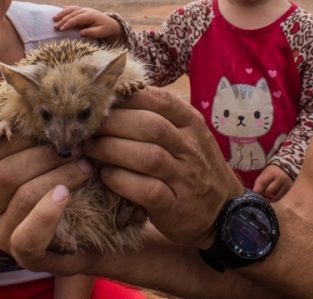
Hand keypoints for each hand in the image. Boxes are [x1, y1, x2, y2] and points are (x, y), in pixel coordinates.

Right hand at [0, 132, 98, 274]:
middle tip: (77, 148)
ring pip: (23, 197)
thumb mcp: (42, 153)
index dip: (22, 136)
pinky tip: (66, 195)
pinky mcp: (24, 255)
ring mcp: (1, 234)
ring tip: (85, 167)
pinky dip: (48, 213)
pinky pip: (28, 235)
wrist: (93, 228)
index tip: (54, 128)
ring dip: (60, 177)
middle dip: (46, 156)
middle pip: (7, 173)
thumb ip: (19, 127)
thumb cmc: (63, 182)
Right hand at [52, 6, 122, 43]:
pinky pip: (73, 8)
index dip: (69, 23)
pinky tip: (61, 9)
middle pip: (72, 14)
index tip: (61, 29)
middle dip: (63, 20)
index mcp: (90, 15)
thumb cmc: (105, 29)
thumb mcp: (101, 32)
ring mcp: (84, 9)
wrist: (111, 23)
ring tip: (54, 18)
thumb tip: (81, 33)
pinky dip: (67, 9)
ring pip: (71, 9)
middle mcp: (86, 10)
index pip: (77, 19)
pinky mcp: (83, 11)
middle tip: (55, 27)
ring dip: (62, 13)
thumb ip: (92, 33)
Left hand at [86, 88, 244, 248]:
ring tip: (90, 150)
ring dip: (112, 150)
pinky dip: (121, 181)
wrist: (225, 213)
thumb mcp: (187, 136)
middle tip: (87, 128)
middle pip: (149, 126)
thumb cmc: (195, 169)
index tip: (102, 102)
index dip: (127, 98)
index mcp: (192, 124)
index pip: (160, 100)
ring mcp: (185, 178)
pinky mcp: (175, 206)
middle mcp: (191, 148)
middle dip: (112, 124)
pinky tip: (105, 176)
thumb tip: (115, 101)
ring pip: (147, 156)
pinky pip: (146, 190)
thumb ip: (159, 118)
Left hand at [253, 165, 293, 201]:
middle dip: (265, 192)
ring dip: (270, 196)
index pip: (263, 183)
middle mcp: (281, 179)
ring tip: (270, 191)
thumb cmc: (273, 171)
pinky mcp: (290, 190)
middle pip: (269, 192)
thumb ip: (259, 182)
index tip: (256, 192)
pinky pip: (281, 197)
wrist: (288, 167)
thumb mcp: (265, 173)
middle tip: (264, 190)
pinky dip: (276, 197)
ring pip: (275, 196)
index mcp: (272, 172)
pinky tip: (275, 194)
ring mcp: (287, 185)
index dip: (258, 189)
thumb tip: (255, 192)